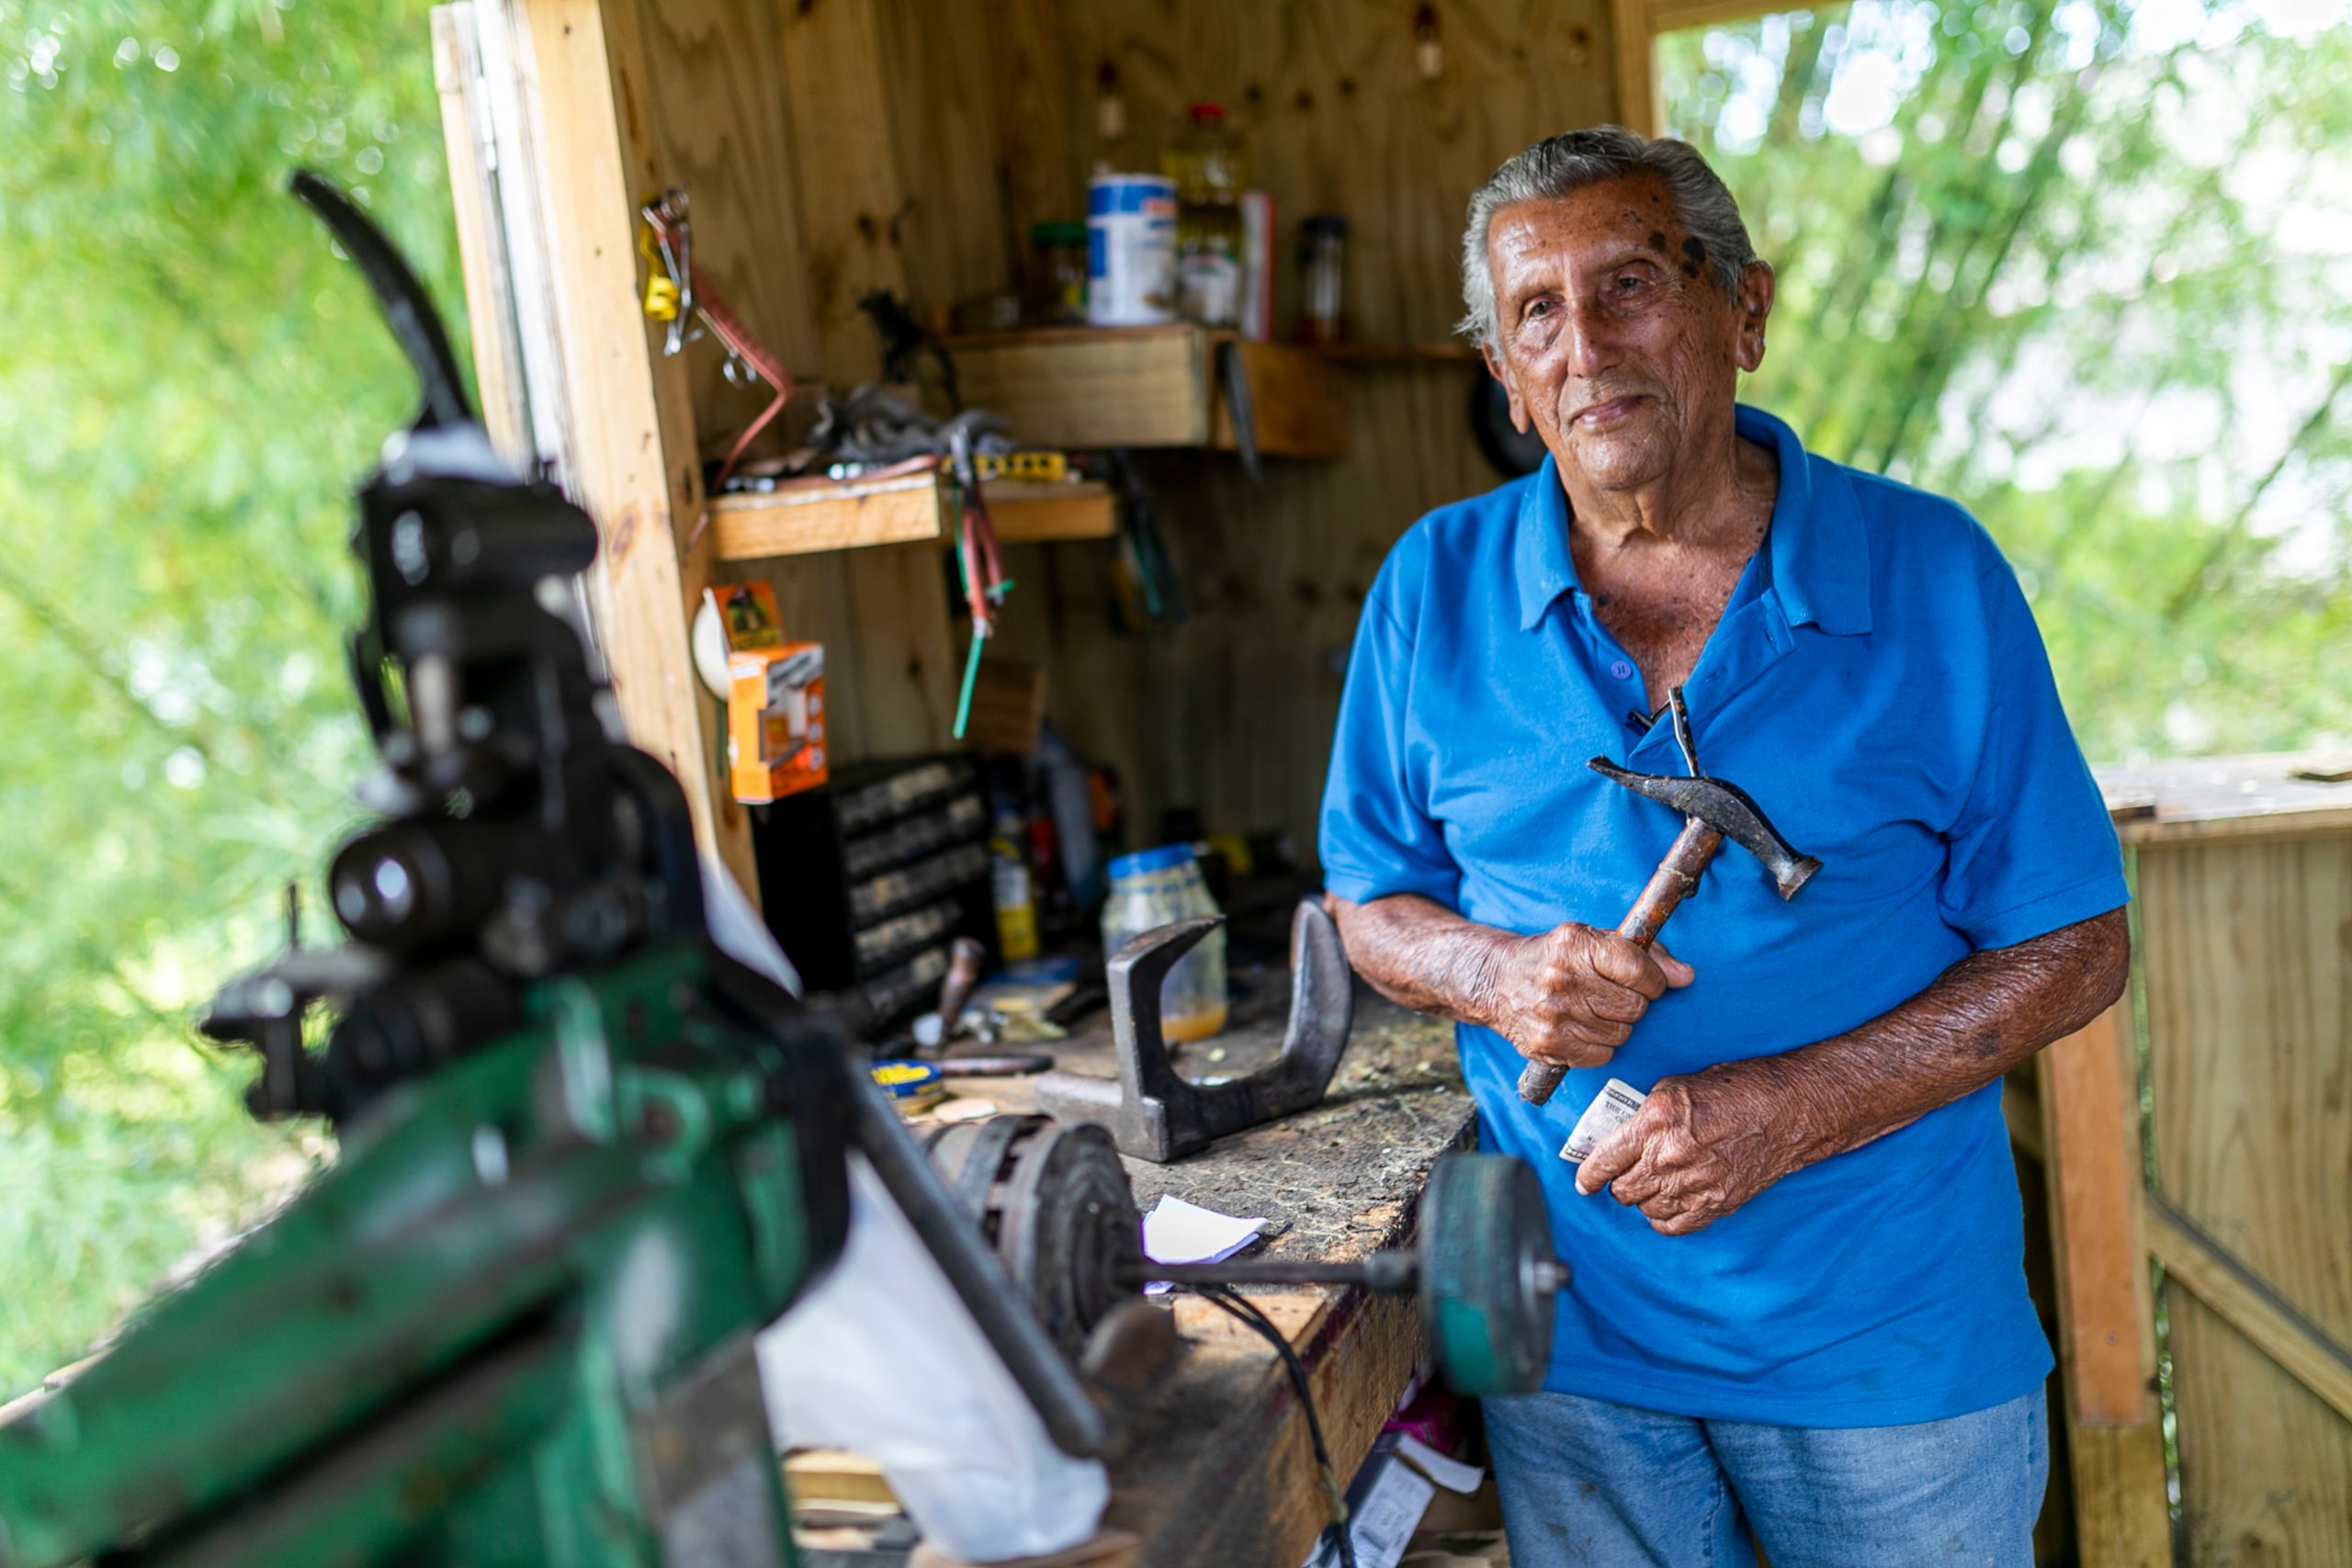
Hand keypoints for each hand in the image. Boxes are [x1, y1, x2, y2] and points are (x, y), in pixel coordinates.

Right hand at [1480, 923, 1692, 1069]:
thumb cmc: (1555, 958)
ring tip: (1593, 1010)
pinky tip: (1582, 1027)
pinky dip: (1599, 1046)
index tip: (1647, 982)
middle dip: (1634, 1003)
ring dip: (1615, 1025)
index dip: (1654, 980)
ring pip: (1622, 1033)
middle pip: (1635, 1006)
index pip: (1638, 969)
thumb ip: (1646, 954)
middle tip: (1613, 996)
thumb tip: (1686, 976)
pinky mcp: (1548, 1044)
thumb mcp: (1594, 940)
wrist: (1497, 982)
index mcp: (1575, 944)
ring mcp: (1552, 1014)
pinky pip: (1602, 1055)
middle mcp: (1561, 978)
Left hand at [1573, 1070, 1808, 1234]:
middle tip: (1625, 1174)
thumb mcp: (1676, 1087)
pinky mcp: (1716, 1205)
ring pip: (1644, 1208)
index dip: (1588, 1175)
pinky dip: (1664, 1217)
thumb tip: (1619, 1137)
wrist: (1787, 1110)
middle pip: (1621, 1190)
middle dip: (1618, 1183)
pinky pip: (1672, 1226)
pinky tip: (1668, 1201)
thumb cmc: (1736, 1089)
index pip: (1603, 1161)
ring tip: (1652, 1183)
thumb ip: (1644, 1116)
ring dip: (1642, 1198)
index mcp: (1655, 1123)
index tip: (1584, 1182)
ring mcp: (1694, 1185)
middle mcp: (1670, 1158)